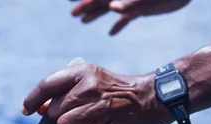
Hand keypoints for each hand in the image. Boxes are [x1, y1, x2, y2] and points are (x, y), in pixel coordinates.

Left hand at [22, 58, 171, 123]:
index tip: (26, 110)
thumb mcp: (92, 79)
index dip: (32, 100)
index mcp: (82, 71)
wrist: (151, 99)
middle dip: (61, 118)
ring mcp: (98, 108)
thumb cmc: (115, 91)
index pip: (46, 85)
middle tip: (79, 116)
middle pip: (53, 112)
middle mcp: (89, 87)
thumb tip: (39, 108)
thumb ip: (66, 90)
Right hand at [70, 0, 190, 34]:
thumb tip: (112, 7)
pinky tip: (112, 32)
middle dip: (86, 5)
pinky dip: (119, 23)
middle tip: (73, 14)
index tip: (69, 1)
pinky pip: (126, 16)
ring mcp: (132, 1)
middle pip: (100, 0)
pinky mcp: (142, 8)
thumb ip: (130, 2)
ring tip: (84, 21)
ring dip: (97, 13)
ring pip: (109, 7)